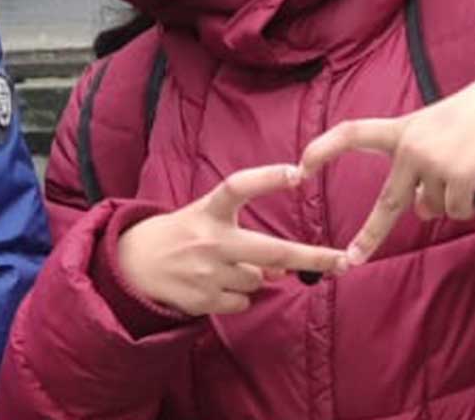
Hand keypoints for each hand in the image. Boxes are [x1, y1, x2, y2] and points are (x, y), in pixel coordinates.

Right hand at [116, 164, 350, 316]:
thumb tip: (284, 264)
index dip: (267, 178)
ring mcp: (207, 272)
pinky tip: (213, 285)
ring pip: (258, 279)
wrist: (132, 265)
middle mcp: (210, 240)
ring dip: (252, 276)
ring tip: (220, 267)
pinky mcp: (204, 299)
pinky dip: (236, 296)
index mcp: (209, 211)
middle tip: (342, 261)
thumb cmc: (180, 235)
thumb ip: (243, 234)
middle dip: (312, 257)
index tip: (296, 172)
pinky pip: (242, 302)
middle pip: (271, 249)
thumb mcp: (205, 219)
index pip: (238, 186)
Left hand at [300, 65, 474, 266]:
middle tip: (352, 259)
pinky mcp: (459, 177)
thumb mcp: (428, 135)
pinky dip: (466, 205)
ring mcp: (434, 163)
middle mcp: (410, 148)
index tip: (300, 166)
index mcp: (398, 131)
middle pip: (388, 203)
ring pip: (432, 208)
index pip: (351, 134)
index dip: (324, 149)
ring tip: (463, 169)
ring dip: (448, 201)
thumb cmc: (464, 121)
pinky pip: (455, 211)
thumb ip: (415, 172)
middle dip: (370, 235)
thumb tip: (420, 211)